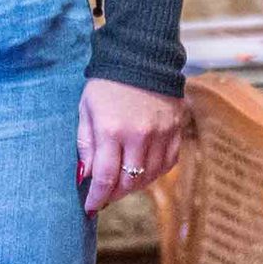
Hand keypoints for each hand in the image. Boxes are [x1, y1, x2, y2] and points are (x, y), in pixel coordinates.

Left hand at [77, 78, 186, 217]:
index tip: (90, 207)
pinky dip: (154, 172)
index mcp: (112, 130)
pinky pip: (168, 163)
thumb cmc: (107, 83)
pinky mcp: (176, 129)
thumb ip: (86, 145)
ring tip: (121, 183)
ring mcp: (161, 133)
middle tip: (105, 196)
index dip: (97, 198)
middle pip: (129, 182)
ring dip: (134, 186)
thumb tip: (86, 177)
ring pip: (149, 176)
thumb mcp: (86, 110)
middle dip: (114, 194)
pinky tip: (142, 170)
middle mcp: (139, 135)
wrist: (141, 55)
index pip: (105, 178)